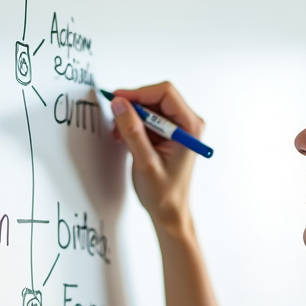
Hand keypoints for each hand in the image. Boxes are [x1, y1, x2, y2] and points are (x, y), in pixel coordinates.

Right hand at [109, 83, 204, 237]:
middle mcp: (187, 124)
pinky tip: (123, 137)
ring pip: (149, 107)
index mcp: (190, 128)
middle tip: (115, 119)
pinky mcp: (167, 135)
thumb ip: (132, 131)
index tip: (117, 99)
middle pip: (156, 97)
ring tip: (118, 133)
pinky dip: (133, 125)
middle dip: (133, 106)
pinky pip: (147, 119)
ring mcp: (177, 129)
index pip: (165, 93)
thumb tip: (120, 105)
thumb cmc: (164, 194)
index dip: (138, 93)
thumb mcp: (146, 162)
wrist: (169, 212)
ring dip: (130, 117)